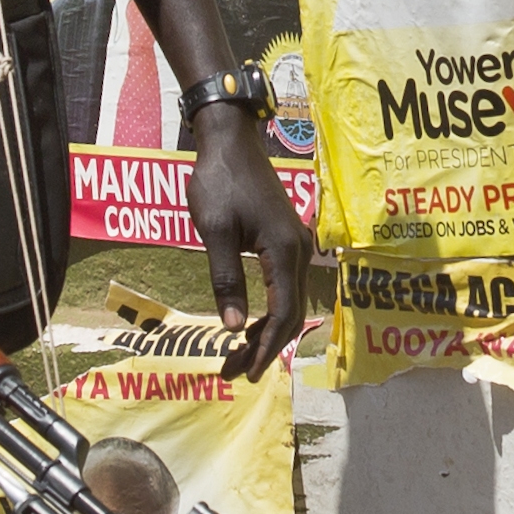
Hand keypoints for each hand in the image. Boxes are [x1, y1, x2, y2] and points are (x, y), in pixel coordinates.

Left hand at [186, 104, 312, 381]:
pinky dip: (270, 309)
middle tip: (236, 371)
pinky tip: (248, 321)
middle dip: (265, 346)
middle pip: (291, 313)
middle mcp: (299, 251)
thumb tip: (232, 326)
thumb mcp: (214, 232)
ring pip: (289, 301)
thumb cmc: (219, 181)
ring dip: (267, 331)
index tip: (247, 373)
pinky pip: (285, 286)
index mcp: (284, 251)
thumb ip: (226, 279)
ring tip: (238, 354)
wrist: (231, 140)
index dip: (266, 347)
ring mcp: (296, 244)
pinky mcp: (287, 239)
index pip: (282, 314)